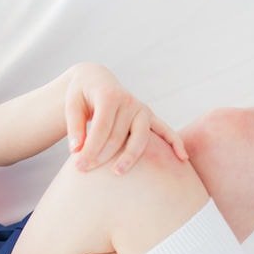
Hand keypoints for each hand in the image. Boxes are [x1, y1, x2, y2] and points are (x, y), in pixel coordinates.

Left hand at [64, 63, 189, 174]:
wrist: (97, 80)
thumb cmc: (81, 95)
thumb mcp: (72, 104)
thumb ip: (74, 126)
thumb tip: (76, 150)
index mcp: (110, 96)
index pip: (101, 128)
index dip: (90, 148)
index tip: (78, 166)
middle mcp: (129, 101)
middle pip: (118, 136)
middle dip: (100, 156)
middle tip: (83, 171)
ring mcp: (142, 109)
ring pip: (140, 137)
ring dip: (130, 157)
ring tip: (117, 173)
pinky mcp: (149, 116)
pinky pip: (165, 130)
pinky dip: (175, 143)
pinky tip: (182, 158)